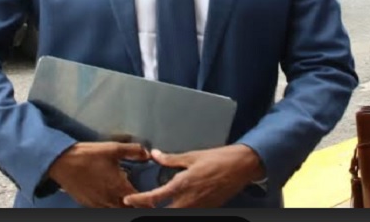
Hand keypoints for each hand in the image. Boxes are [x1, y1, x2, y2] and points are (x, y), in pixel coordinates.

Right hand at [46, 142, 149, 207]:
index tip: (152, 202)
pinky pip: (103, 209)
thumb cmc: (87, 155)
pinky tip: (110, 197)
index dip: (147, 203)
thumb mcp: (112, 148)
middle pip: (127, 210)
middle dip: (135, 207)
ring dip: (122, 206)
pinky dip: (109, 205)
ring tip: (126, 199)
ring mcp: (98, 204)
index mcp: (118, 186)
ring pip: (115, 210)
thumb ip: (133, 150)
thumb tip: (147, 153)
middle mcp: (109, 199)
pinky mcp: (88, 204)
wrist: (62, 162)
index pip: (139, 202)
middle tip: (140, 202)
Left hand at [122, 144, 264, 207]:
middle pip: (163, 213)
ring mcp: (198, 207)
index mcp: (181, 185)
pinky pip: (189, 212)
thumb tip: (154, 154)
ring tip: (154, 206)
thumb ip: (171, 159)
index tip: (128, 200)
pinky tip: (175, 205)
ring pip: (175, 214)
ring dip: (164, 210)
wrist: (241, 167)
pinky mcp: (207, 209)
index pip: (154, 198)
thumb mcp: (192, 156)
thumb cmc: (218, 159)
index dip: (138, 200)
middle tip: (139, 206)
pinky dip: (178, 210)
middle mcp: (188, 200)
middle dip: (149, 210)